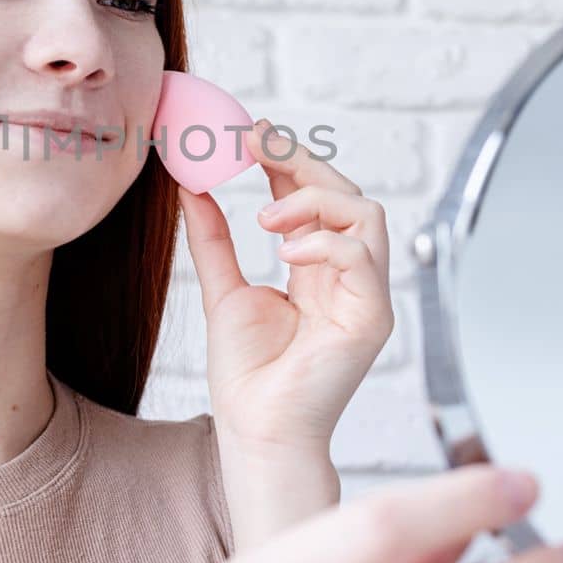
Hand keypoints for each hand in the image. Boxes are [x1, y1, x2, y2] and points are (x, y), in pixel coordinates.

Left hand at [179, 118, 393, 455]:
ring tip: (267, 217)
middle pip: (346, 193)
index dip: (286, 158)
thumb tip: (190, 185)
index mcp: (317, 268)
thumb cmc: (248, 374)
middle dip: (302, 160)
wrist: (256, 430)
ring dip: (314, 200)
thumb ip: (212, 237)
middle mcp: (347, 276)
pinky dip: (324, 242)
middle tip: (255, 143)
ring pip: (366, 213)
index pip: (315, 195)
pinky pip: (363, 256)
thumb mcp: (222, 288)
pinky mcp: (372, 318)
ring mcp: (365, 295)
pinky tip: (285, 251)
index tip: (248, 133)